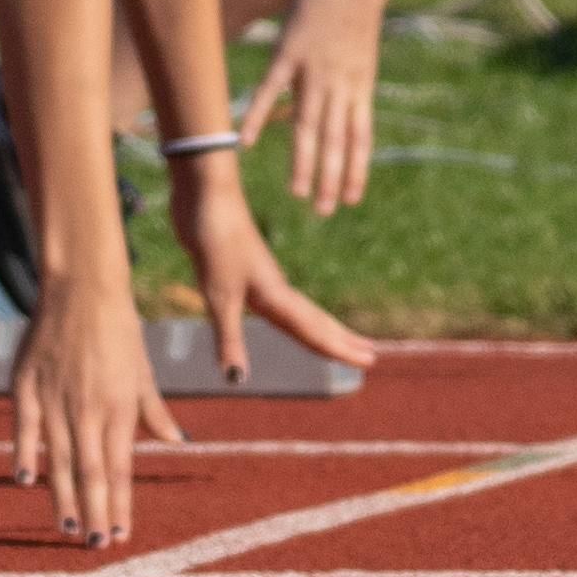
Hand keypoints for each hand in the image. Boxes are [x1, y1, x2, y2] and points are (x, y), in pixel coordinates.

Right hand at [7, 272, 177, 548]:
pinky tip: (25, 481)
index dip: (119, 505)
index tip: (121, 536)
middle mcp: (87, 408)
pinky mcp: (25, 385)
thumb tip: (179, 442)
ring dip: (63, 497)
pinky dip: (24, 455)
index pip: (119, 469)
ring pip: (59, 458)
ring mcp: (54, 398)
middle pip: (90, 472)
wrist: (82, 287)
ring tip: (67, 529)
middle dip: (94, 512)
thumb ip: (154, 412)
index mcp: (119, 408)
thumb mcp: (142, 372)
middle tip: (95, 546)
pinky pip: (24, 428)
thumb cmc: (118, 330)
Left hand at [165, 156, 374, 388]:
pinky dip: (292, 314)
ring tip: (341, 337)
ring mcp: (262, 277)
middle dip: (342, 341)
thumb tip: (235, 382)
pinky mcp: (244, 268)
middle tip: (371, 356)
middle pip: (316, 321)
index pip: (314, 331)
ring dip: (322, 327)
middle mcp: (275, 288)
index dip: (340, 350)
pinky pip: (279, 300)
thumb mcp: (217, 295)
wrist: (205, 194)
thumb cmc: (214, 241)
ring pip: (300, 310)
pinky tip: (285, 312)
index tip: (370, 362)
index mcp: (275, 297)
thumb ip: (228, 339)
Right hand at [240, 0, 399, 209]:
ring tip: (297, 192)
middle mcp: (341, 84)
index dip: (356, 170)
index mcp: (361, 85)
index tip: (352, 200)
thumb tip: (343, 105)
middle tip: (325, 211)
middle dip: (331, 178)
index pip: (360, 137)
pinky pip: (270, 90)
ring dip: (304, 160)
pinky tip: (244, 140)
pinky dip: (257, 115)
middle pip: (336, 140)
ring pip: (308, 124)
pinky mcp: (290, 52)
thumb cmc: (355, 10)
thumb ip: (350, 81)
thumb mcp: (361, 51)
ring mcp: (315, 69)